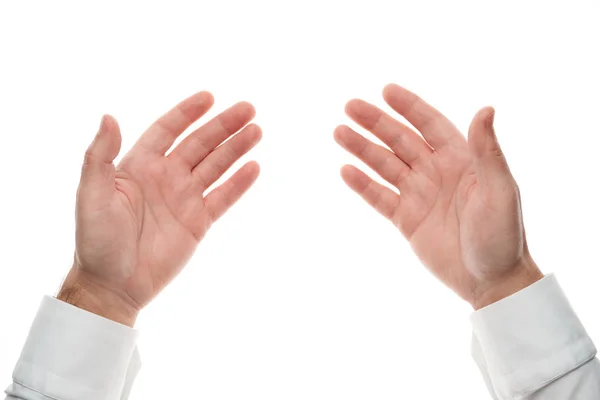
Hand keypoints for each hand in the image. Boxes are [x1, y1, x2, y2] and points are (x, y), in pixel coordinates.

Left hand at [58, 92, 260, 325]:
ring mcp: (184, 199)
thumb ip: (99, 155)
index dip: (188, 112)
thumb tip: (108, 116)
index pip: (168, 130)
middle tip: (248, 109)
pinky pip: (222, 198)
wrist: (114, 285)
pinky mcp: (198, 222)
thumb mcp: (91, 194)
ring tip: (256, 131)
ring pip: (215, 166)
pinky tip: (253, 167)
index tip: (209, 97)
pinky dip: (238, 183)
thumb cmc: (96, 239)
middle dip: (223, 125)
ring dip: (236, 148)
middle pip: (200, 144)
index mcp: (139, 165)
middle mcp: (165, 177)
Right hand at [334, 84, 541, 308]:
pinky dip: (363, 185)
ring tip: (339, 132)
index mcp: (461, 159)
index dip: (408, 107)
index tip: (386, 91)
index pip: (430, 124)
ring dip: (363, 149)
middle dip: (376, 123)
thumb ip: (488, 152)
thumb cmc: (502, 235)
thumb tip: (486, 108)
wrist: (491, 282)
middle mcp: (436, 172)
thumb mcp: (500, 190)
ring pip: (385, 165)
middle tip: (350, 106)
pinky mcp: (406, 220)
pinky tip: (346, 170)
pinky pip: (380, 198)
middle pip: (400, 140)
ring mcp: (419, 196)